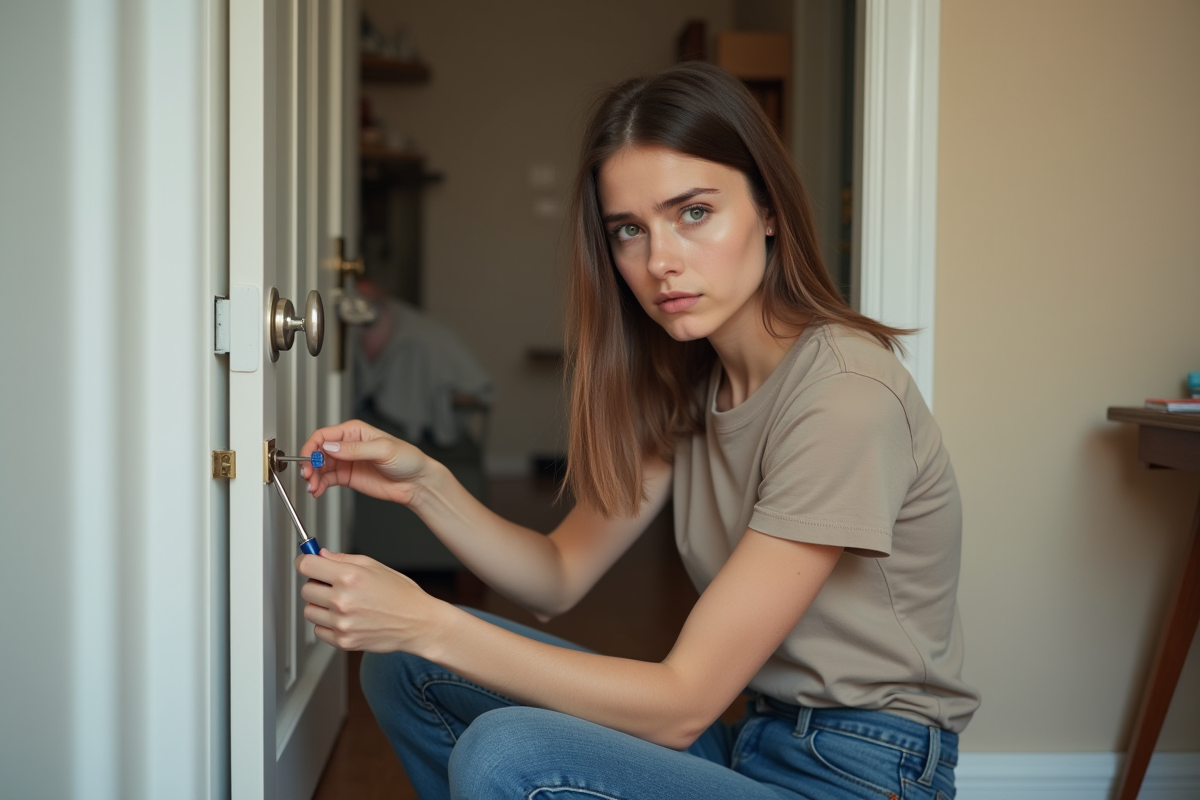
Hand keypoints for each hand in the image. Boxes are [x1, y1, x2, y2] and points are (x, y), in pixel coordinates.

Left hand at [295, 549, 441, 653]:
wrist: (417, 622)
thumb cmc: (401, 594)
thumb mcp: (374, 566)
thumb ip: (343, 559)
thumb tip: (321, 555)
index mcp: (350, 577)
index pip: (307, 566)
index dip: (305, 562)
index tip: (308, 563)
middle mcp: (343, 600)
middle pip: (306, 589)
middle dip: (317, 584)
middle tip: (334, 585)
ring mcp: (342, 623)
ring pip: (309, 610)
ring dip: (321, 606)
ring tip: (342, 603)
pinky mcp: (343, 641)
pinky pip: (319, 630)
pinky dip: (327, 624)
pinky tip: (346, 618)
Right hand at [298, 419, 429, 504]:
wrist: (416, 482)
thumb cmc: (407, 459)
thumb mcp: (383, 449)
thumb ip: (355, 449)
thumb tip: (332, 447)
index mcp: (354, 431)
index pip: (324, 435)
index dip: (312, 447)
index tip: (308, 459)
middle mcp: (347, 445)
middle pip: (318, 452)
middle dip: (309, 464)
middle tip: (308, 476)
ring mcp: (346, 462)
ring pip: (319, 467)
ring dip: (312, 477)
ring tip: (313, 487)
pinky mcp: (347, 477)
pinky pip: (326, 479)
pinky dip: (319, 485)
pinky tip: (317, 490)